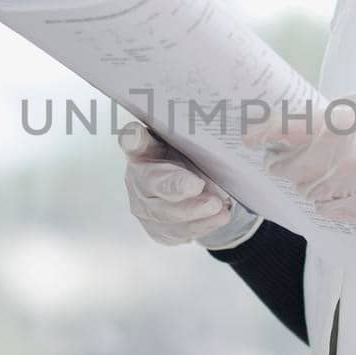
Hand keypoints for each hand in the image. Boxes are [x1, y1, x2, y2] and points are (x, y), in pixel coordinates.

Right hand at [119, 121, 259, 247]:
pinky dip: (201, 226)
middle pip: (152, 186)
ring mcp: (144, 208)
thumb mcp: (184, 138)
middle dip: (179, 189)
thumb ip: (185, 128)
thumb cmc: (183, 156)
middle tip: (206, 191)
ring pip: (166, 217)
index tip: (136, 136)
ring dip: (196, 214)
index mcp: (141, 149)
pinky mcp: (158, 230)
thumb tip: (222, 121)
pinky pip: (178, 233)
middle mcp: (136, 179)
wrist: (188, 186)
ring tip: (220, 208)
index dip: (133, 139)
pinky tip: (218, 218)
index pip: (133, 141)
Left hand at [242, 93, 355, 229]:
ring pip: (308, 194)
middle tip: (300, 162)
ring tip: (337, 174)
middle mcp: (345, 156)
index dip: (263, 132)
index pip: (287, 127)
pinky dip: (332, 203)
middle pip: (289, 171)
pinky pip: (328, 212)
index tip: (249, 139)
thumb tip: (279, 131)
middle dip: (289, 166)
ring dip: (313, 186)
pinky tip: (350, 190)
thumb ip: (321, 120)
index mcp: (340, 124)